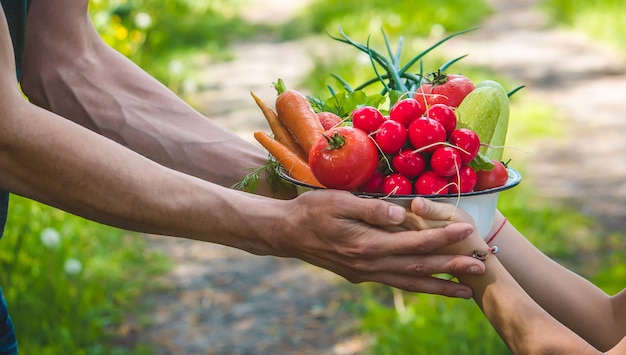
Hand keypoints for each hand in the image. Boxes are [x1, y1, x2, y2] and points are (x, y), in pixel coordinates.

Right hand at [275, 190, 485, 297]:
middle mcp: (370, 265)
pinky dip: (417, 286)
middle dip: (451, 268)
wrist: (287, 233)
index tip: (465, 233)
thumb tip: (404, 214)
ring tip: (465, 291)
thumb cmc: (312, 211)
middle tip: (480, 267)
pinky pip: (395, 283)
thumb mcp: (339, 201)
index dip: (442, 238)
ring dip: (439, 286)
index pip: (414, 241)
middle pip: (418, 267)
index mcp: (367, 244)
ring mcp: (366, 273)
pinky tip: (430, 287)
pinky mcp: (361, 275)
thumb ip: (372, 209)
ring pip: (409, 282)